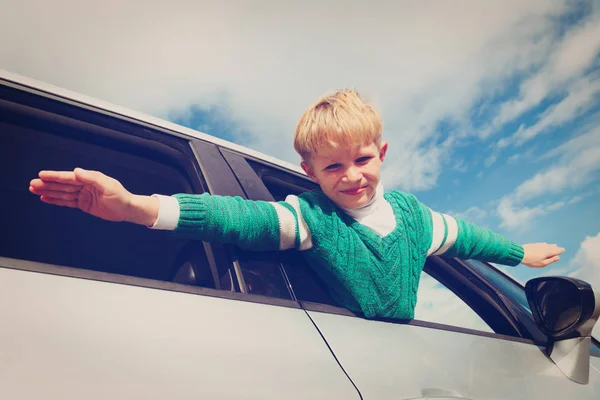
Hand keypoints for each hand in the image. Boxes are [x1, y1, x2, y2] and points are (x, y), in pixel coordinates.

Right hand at [29, 168, 155, 223]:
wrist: (127, 209)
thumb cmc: (121, 196)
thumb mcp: (108, 186)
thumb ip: (92, 178)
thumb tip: (77, 171)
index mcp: (89, 179)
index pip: (69, 177)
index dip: (54, 176)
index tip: (41, 175)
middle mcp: (84, 185)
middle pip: (62, 185)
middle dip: (47, 184)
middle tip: (32, 184)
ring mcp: (82, 195)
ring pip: (62, 193)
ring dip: (48, 192)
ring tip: (34, 190)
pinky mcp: (83, 204)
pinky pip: (66, 202)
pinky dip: (56, 200)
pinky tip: (45, 198)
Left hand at [521, 243, 564, 267]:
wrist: (520, 254)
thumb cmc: (531, 260)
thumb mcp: (543, 264)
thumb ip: (551, 260)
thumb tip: (558, 257)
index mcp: (548, 252)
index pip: (558, 250)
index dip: (560, 250)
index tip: (562, 250)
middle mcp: (545, 246)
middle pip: (553, 246)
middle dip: (556, 248)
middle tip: (558, 250)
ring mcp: (540, 244)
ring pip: (548, 245)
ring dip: (550, 247)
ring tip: (552, 248)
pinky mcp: (535, 244)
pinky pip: (543, 244)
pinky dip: (545, 246)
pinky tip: (544, 247)